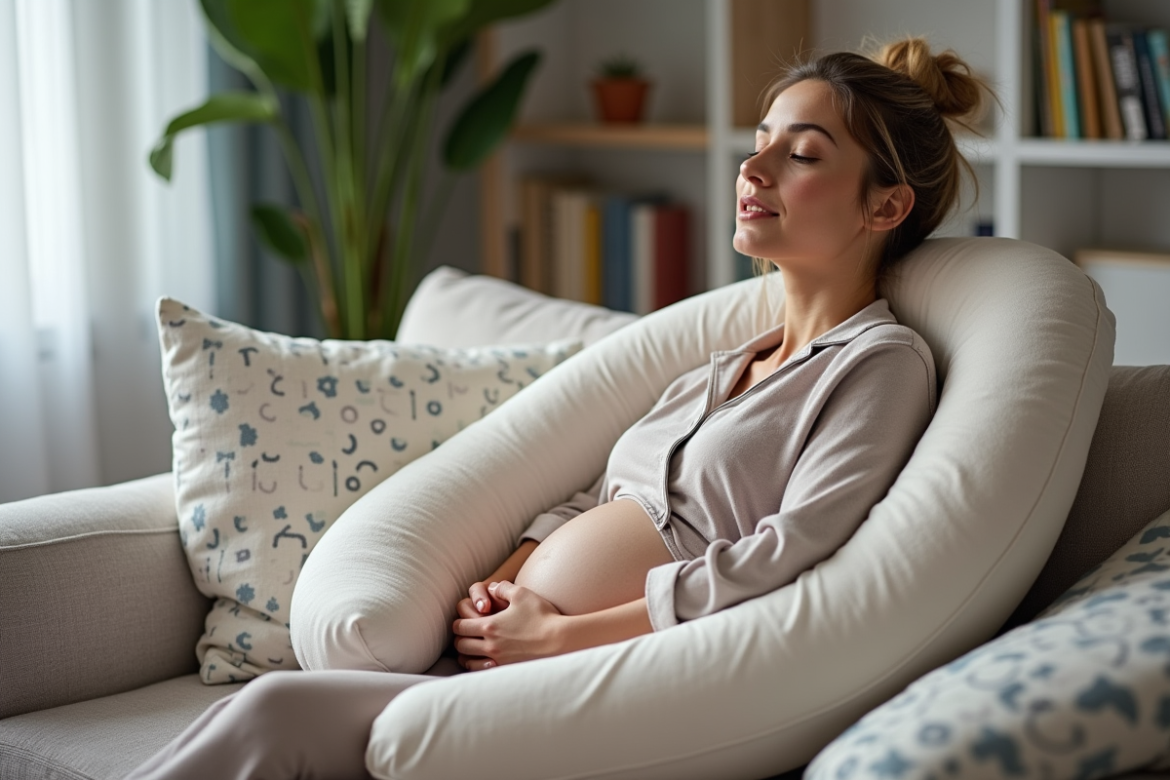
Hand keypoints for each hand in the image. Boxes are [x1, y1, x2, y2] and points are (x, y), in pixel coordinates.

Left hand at [452, 581, 568, 670]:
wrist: (560, 641)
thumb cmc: (542, 616)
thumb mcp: (522, 593)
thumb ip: (503, 588)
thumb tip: (492, 587)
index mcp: (489, 626)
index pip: (460, 626)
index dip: (459, 621)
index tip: (466, 619)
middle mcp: (490, 646)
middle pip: (460, 645)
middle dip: (461, 637)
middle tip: (467, 633)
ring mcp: (498, 661)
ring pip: (468, 661)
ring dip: (466, 654)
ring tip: (473, 648)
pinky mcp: (507, 671)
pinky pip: (482, 672)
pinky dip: (478, 666)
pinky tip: (485, 661)